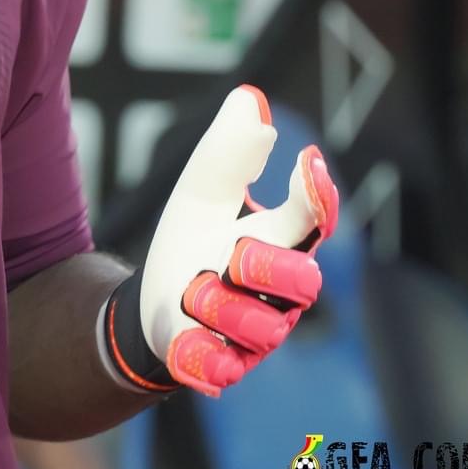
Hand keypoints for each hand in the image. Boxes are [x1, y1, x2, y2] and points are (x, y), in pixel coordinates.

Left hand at [105, 86, 337, 397]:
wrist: (151, 304)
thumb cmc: (192, 242)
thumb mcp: (200, 192)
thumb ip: (227, 153)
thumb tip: (249, 101)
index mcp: (282, 242)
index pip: (314, 219)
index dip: (316, 195)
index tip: (306, 162)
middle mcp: (281, 294)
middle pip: (301, 280)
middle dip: (261, 262)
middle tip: (230, 251)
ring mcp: (256, 335)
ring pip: (257, 324)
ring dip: (212, 301)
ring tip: (189, 290)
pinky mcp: (222, 367)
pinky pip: (222, 367)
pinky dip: (206, 356)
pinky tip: (191, 341)